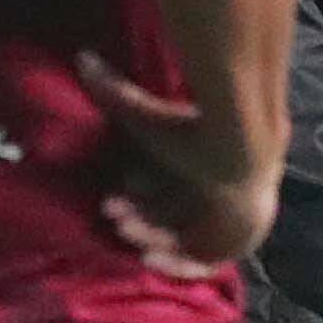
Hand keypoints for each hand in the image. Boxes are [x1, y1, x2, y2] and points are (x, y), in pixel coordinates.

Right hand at [81, 49, 272, 268]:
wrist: (237, 146)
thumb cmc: (190, 129)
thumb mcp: (142, 112)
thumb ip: (113, 90)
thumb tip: (84, 56)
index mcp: (201, 170)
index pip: (164, 191)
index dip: (134, 197)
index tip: (112, 193)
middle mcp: (216, 198)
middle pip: (171, 216)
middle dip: (137, 217)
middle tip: (113, 211)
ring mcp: (229, 223)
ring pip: (182, 240)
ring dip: (149, 237)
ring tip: (125, 228)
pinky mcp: (238, 244)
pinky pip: (203, 266)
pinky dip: (175, 265)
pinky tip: (147, 256)